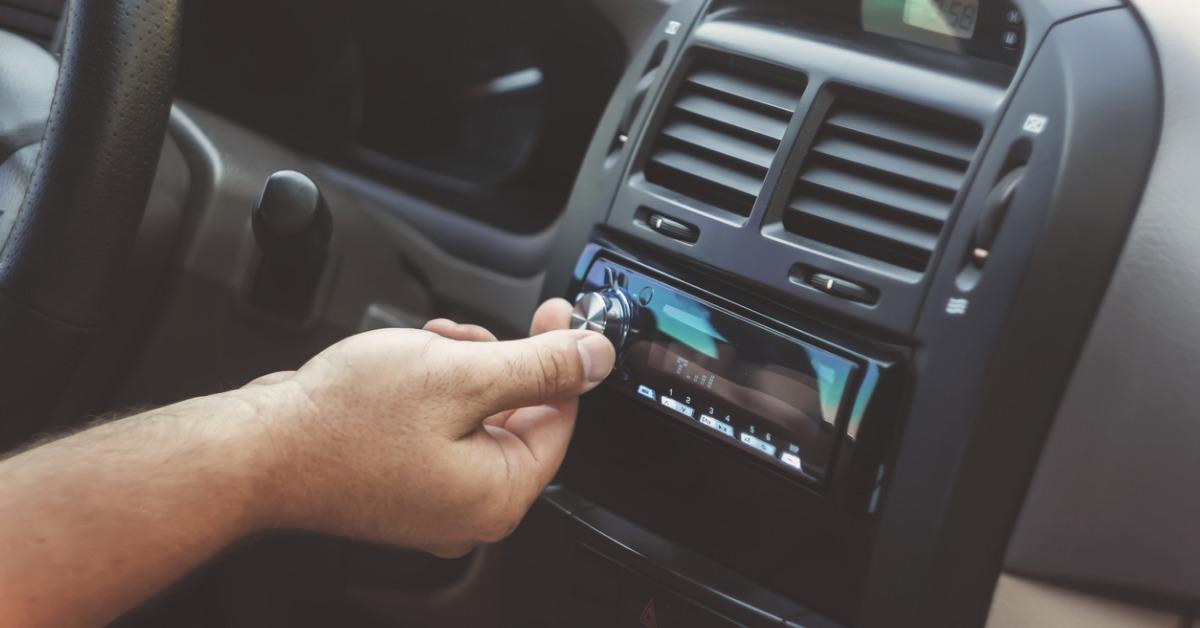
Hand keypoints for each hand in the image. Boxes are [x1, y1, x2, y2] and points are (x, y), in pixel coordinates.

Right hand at [250, 299, 613, 556]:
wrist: (257, 448)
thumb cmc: (343, 422)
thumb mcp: (461, 375)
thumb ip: (540, 367)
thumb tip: (596, 359)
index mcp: (497, 494)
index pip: (561, 419)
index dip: (562, 358)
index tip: (559, 315)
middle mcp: (469, 508)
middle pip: (518, 416)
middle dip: (497, 360)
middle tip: (467, 332)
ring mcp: (432, 499)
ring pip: (476, 415)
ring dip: (461, 368)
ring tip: (425, 347)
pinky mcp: (402, 482)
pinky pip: (440, 428)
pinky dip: (432, 390)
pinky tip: (406, 366)